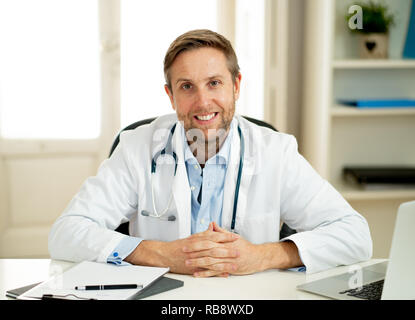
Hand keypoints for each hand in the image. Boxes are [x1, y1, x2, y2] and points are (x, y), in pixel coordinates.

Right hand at [125, 223, 239, 276]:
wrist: (165, 255)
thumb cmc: (177, 246)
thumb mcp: (191, 237)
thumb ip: (203, 233)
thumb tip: (213, 227)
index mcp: (197, 240)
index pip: (214, 237)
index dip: (225, 237)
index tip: (235, 237)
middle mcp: (197, 249)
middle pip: (214, 249)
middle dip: (227, 250)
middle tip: (238, 250)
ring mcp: (195, 259)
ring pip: (211, 260)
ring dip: (224, 263)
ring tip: (234, 264)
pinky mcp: (193, 268)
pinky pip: (206, 271)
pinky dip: (215, 273)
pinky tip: (224, 274)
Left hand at [184, 222, 266, 276]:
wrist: (257, 257)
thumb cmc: (246, 247)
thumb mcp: (233, 236)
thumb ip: (221, 231)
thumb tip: (212, 224)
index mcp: (225, 241)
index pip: (208, 239)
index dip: (197, 239)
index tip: (188, 240)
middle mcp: (225, 250)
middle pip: (207, 249)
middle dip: (194, 250)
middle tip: (184, 250)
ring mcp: (226, 260)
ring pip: (209, 261)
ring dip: (197, 261)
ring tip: (187, 262)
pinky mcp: (228, 269)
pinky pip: (215, 271)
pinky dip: (205, 273)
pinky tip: (197, 273)